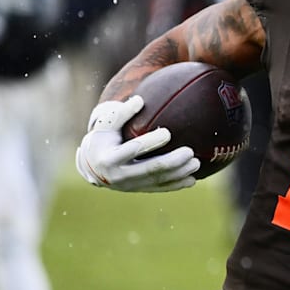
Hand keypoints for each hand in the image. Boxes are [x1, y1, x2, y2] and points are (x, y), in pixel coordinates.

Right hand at [76, 96, 199, 191]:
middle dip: (171, 162)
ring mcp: (130, 186)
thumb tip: (140, 100)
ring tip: (196, 163)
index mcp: (110, 157)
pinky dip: (176, 185)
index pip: (133, 149)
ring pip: (158, 181)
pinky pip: (160, 188)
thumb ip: (121, 113)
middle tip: (190, 152)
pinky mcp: (139, 190)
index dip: (150, 142)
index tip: (168, 133)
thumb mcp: (106, 126)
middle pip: (150, 169)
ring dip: (179, 174)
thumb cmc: (104, 139)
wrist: (93, 166)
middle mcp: (120, 175)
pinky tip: (192, 180)